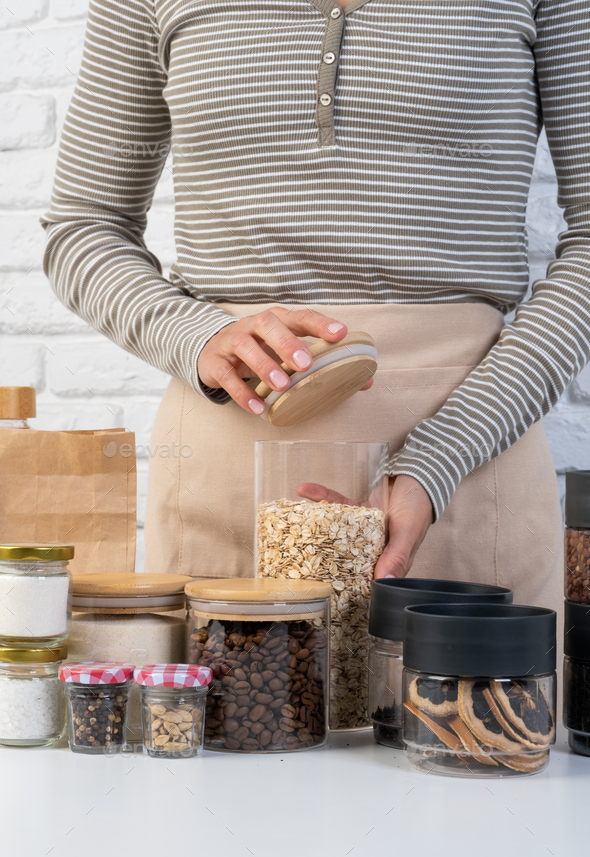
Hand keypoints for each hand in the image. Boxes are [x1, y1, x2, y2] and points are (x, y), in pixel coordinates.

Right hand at [197, 306, 372, 413]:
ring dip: (264, 365)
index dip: (320, 324)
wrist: (210, 351)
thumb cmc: (259, 350)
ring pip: (246, 347)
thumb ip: (323, 364)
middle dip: (287, 343)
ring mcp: (232, 342)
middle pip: (269, 324)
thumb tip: (366, 382)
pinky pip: (227, 376)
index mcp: (277, 319)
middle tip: (305, 364)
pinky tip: (258, 408)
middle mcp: (254, 326)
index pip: (301, 317)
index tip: (341, 333)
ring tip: (281, 386)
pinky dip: (242, 393)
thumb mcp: (286, 352)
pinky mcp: (215, 363)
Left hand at [297, 473, 433, 578]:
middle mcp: (374, 547)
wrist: (421, 476)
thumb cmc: (419, 506)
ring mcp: (364, 529)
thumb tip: (384, 583)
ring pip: (335, 529)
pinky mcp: (360, 511)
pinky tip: (304, 490)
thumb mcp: (407, 532)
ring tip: (292, 519)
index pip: (362, 577)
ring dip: (315, 522)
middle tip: (293, 555)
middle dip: (318, 555)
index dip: (342, 583)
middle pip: (342, 555)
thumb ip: (396, 556)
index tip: (319, 585)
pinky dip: (322, 496)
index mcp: (387, 560)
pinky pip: (338, 505)